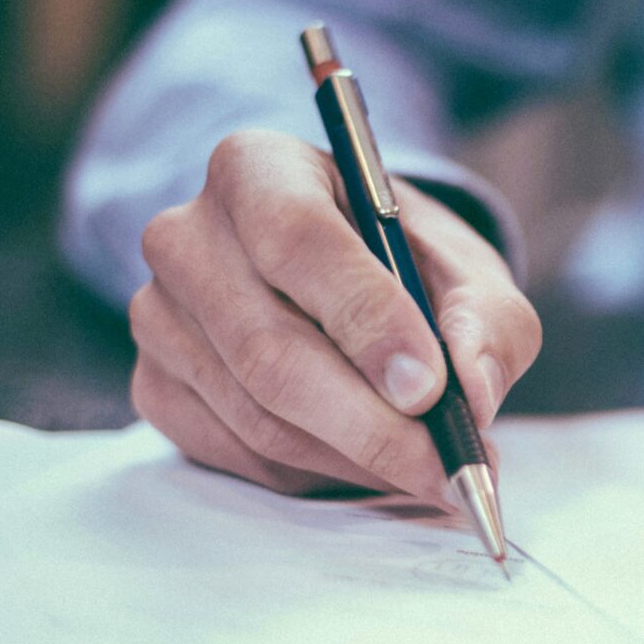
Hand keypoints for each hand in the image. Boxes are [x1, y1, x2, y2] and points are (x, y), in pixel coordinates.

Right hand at [127, 130, 540, 499]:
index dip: (365, 319)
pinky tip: (367, 462)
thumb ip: (487, 321)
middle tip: (448, 467)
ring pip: (258, 416)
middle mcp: (186, 236)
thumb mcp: (467, 271)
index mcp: (257, 169)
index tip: (429, 388)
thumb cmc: (404, 265)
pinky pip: (239, 454)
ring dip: (355, 459)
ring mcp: (159, 316)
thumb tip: (473, 392)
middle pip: (269, 349)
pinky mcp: (156, 386)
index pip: (296, 239)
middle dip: (372, 424)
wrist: (344, 281)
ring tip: (428, 469)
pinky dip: (317, 474)